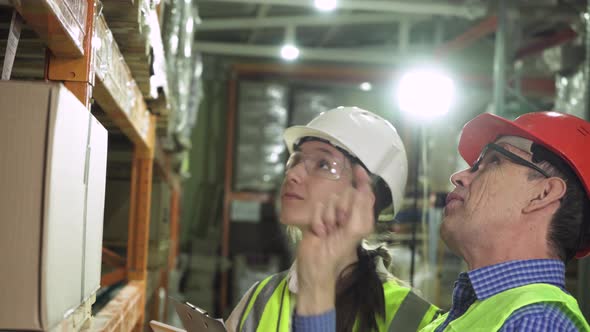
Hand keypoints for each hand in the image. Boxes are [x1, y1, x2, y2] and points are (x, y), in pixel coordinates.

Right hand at [296, 165, 374, 314]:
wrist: (315, 266)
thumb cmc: (337, 252)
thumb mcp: (354, 230)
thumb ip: (360, 207)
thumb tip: (363, 188)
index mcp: (361, 217)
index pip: (364, 193)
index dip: (362, 180)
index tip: (357, 168)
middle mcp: (348, 214)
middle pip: (345, 194)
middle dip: (340, 209)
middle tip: (339, 224)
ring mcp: (332, 216)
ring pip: (330, 201)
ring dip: (328, 217)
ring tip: (328, 232)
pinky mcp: (318, 218)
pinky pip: (318, 208)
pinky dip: (318, 221)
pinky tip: (319, 232)